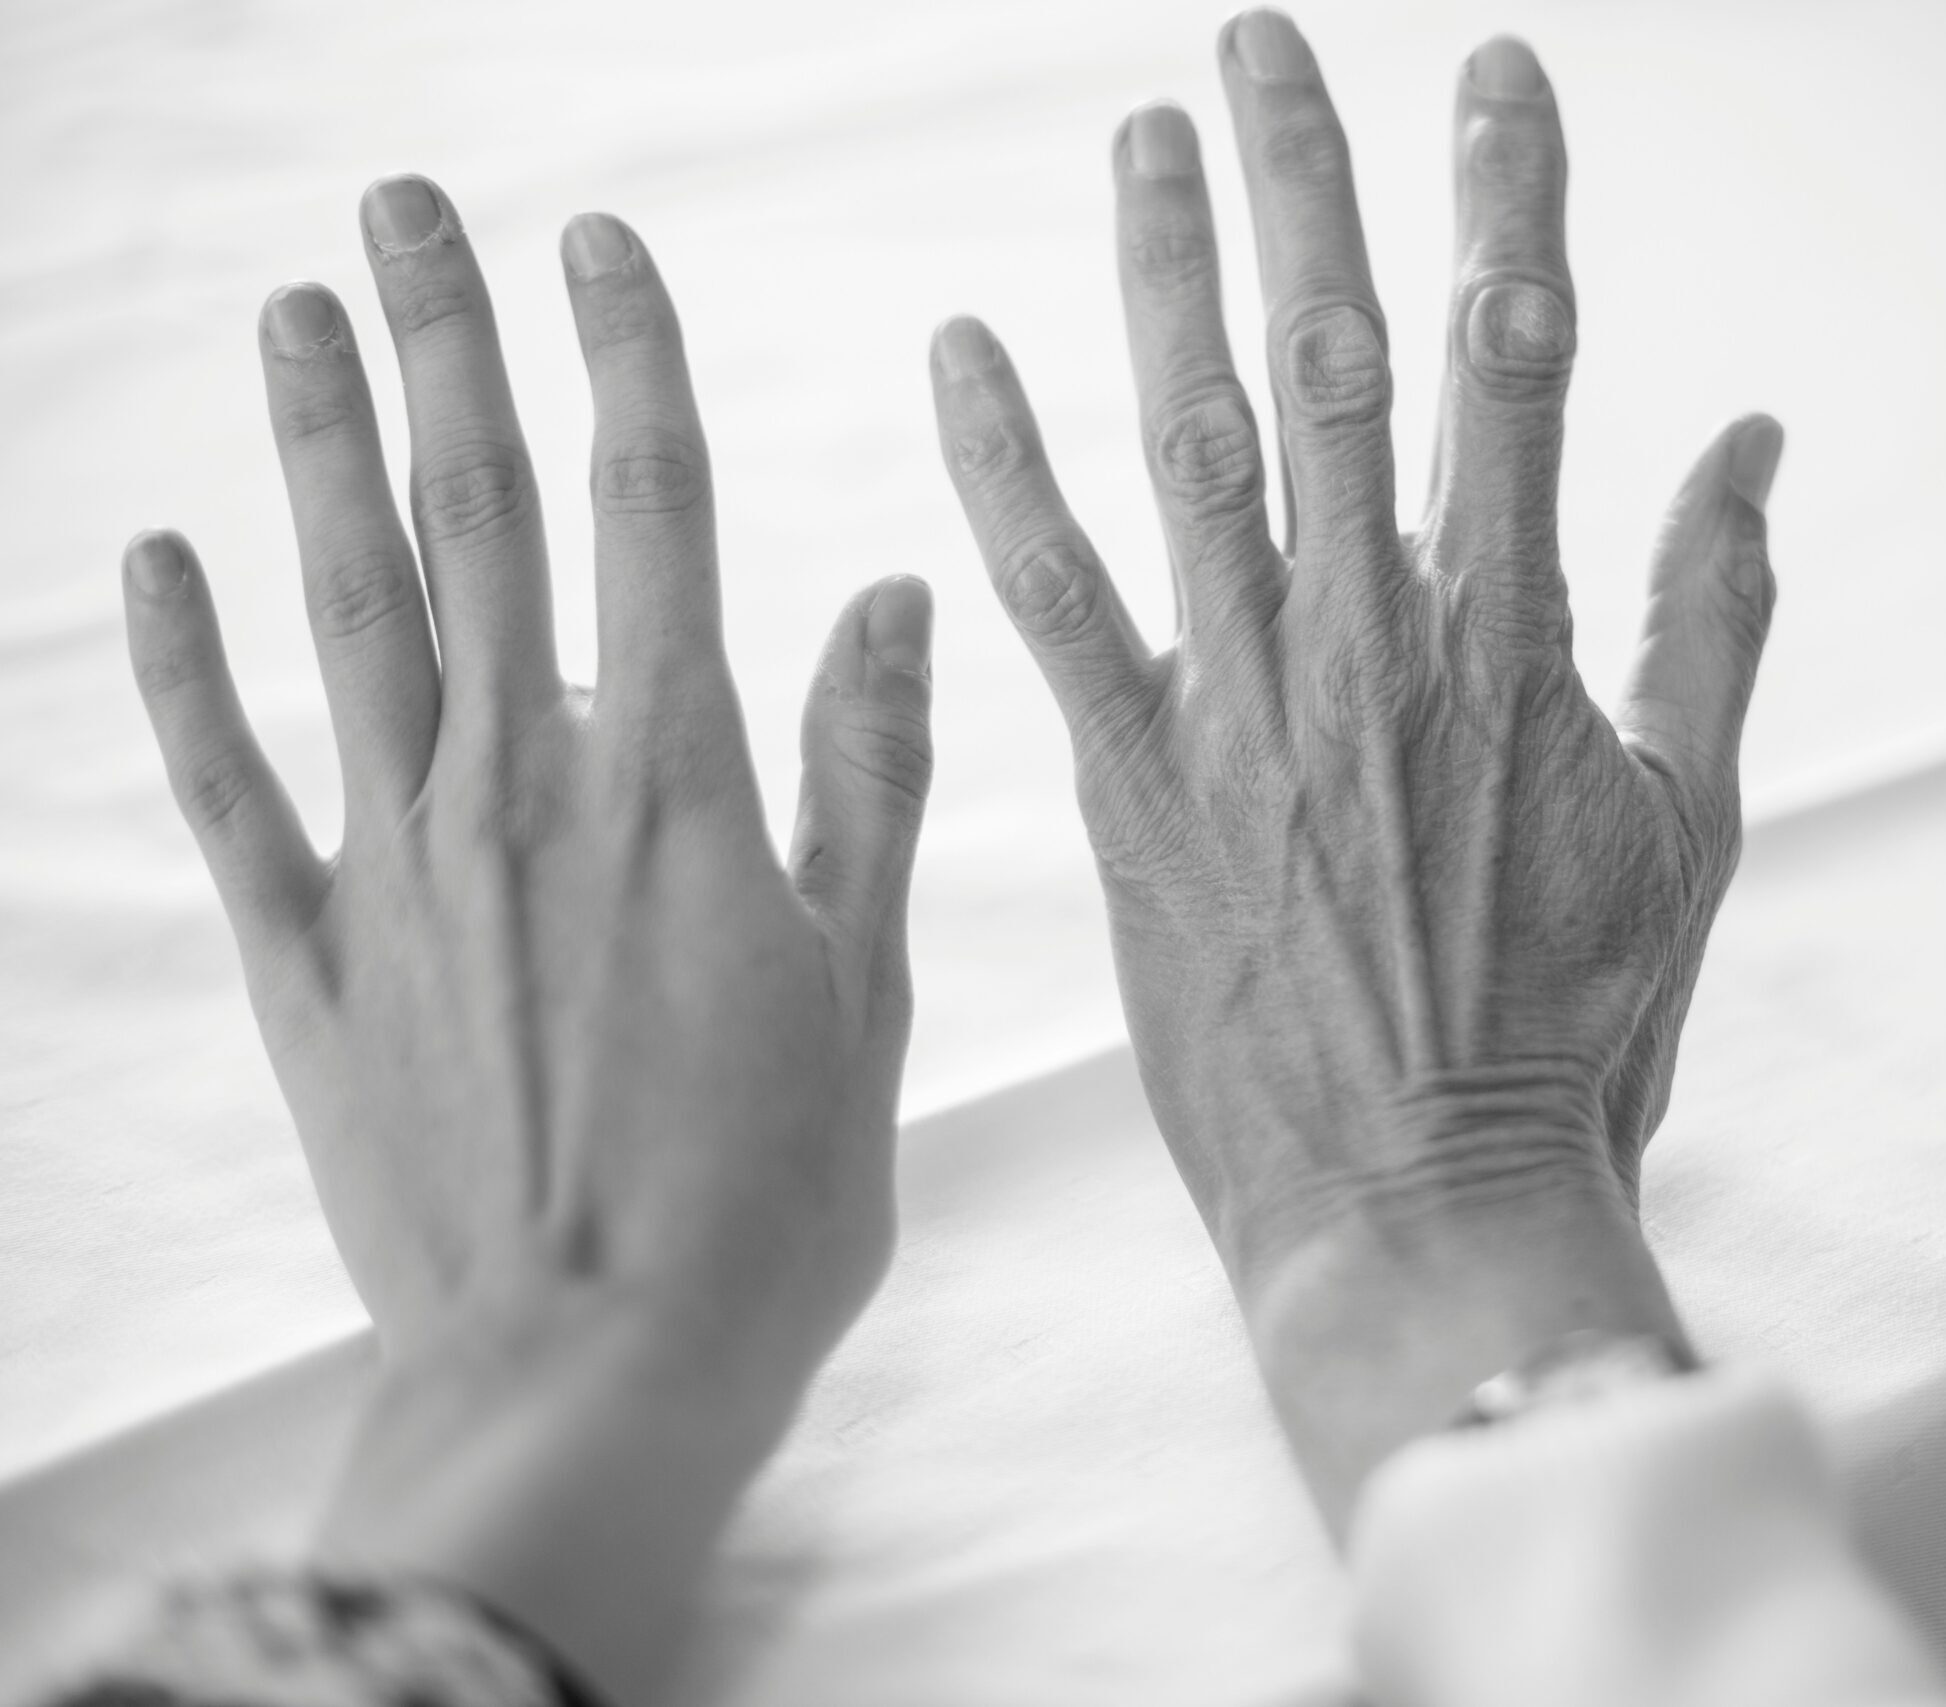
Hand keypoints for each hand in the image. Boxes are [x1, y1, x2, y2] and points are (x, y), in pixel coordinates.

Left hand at [122, 175, 933, 1684]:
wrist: (596, 1377)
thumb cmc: (766, 1197)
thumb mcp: (863, 984)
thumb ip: (868, 777)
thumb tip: (895, 601)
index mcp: (682, 785)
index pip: (651, 516)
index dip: (626, 364)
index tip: (598, 247)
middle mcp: (528, 791)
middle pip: (480, 522)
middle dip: (447, 347)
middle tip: (405, 207)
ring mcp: (402, 869)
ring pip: (350, 616)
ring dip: (317, 454)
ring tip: (292, 318)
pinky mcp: (313, 962)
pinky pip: (230, 787)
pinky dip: (183, 670)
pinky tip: (154, 560)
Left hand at [932, 15, 1775, 1519]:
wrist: (1417, 1208)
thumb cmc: (1567, 1032)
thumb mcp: (1684, 827)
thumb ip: (1710, 623)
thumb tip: (1748, 445)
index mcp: (1517, 641)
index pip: (1516, 364)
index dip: (1504, 201)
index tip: (1482, 74)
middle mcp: (1373, 646)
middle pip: (1337, 364)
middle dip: (1304, 187)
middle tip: (1257, 44)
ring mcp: (1243, 714)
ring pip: (1191, 446)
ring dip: (1162, 276)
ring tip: (1142, 139)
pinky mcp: (1133, 791)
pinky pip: (1055, 602)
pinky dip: (1002, 471)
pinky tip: (955, 353)